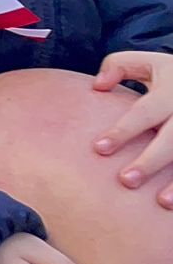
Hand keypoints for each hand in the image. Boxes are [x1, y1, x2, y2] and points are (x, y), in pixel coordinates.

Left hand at [92, 52, 172, 205]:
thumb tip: (98, 86)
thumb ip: (119, 66)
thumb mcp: (149, 62)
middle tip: (125, 181)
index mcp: (171, 90)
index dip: (122, 131)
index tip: (99, 148)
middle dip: (151, 161)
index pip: (144, 113)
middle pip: (172, 139)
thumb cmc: (172, 75)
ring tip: (162, 201)